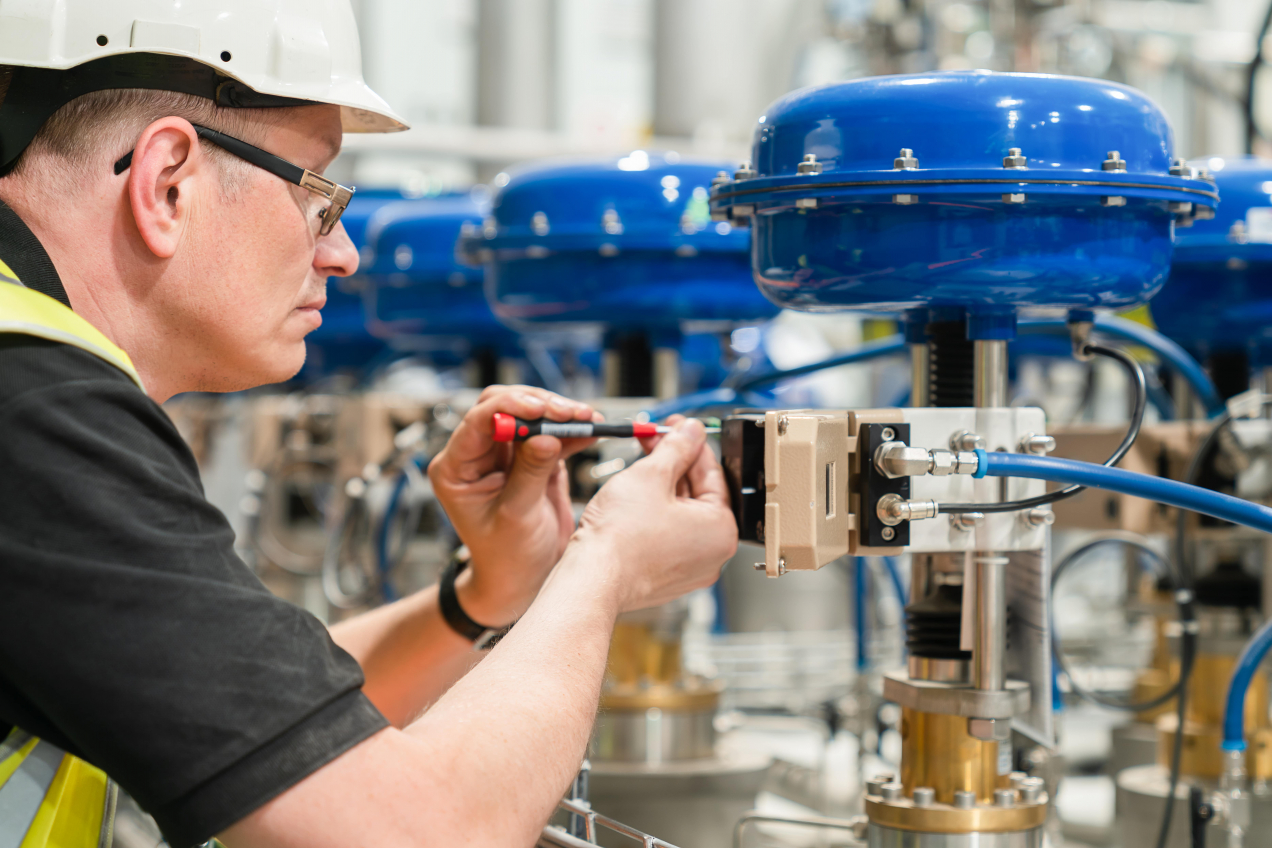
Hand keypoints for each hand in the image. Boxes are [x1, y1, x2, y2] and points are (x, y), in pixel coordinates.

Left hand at [428, 386, 598, 624]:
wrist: (522, 578)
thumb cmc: (506, 556)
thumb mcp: (517, 516)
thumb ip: (529, 473)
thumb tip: (546, 436)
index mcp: (456, 468)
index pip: (478, 421)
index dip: (510, 408)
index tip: (541, 410)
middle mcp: (477, 454)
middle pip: (504, 407)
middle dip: (539, 406)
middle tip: (572, 414)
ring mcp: (505, 454)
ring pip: (530, 415)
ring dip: (560, 415)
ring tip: (589, 419)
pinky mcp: (532, 458)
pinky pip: (551, 434)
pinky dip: (571, 431)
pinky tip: (591, 431)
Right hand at [570, 416, 738, 611]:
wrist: (592, 578)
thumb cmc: (621, 539)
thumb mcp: (651, 475)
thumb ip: (676, 447)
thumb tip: (691, 431)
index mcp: (721, 530)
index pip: (713, 472)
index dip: (691, 443)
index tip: (679, 428)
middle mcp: (711, 553)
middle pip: (697, 493)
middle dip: (674, 462)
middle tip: (655, 441)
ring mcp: (688, 568)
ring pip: (680, 513)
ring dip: (662, 485)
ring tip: (640, 464)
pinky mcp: (665, 575)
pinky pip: (667, 534)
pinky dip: (654, 513)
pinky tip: (636, 496)